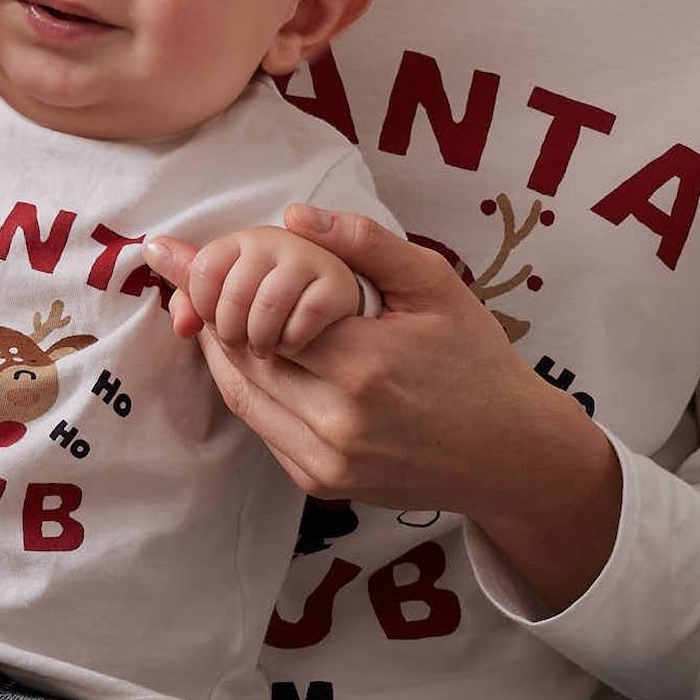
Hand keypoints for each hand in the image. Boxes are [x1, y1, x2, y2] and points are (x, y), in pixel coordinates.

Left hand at [143, 204, 620, 611]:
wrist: (510, 455)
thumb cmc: (475, 361)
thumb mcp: (434, 286)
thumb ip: (365, 244)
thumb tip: (295, 215)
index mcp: (363, 367)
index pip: (260, 322)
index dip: (225, 291)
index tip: (196, 261)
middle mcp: (337, 422)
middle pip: (243, 361)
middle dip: (214, 320)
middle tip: (189, 285)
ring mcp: (326, 462)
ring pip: (244, 399)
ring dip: (224, 356)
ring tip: (213, 316)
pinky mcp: (321, 484)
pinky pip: (265, 430)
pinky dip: (252, 392)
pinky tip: (255, 358)